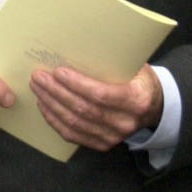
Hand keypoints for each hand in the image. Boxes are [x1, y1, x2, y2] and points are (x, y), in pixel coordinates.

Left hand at [30, 63, 163, 151]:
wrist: (153, 106)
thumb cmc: (138, 79)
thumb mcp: (134, 66)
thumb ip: (112, 61)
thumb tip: (76, 47)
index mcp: (136, 99)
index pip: (101, 95)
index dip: (76, 84)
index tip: (58, 72)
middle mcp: (125, 122)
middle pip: (83, 109)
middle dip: (56, 92)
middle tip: (38, 77)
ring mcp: (114, 137)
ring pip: (75, 123)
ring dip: (51, 104)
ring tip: (38, 88)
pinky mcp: (102, 144)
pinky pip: (73, 135)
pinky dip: (55, 120)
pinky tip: (44, 106)